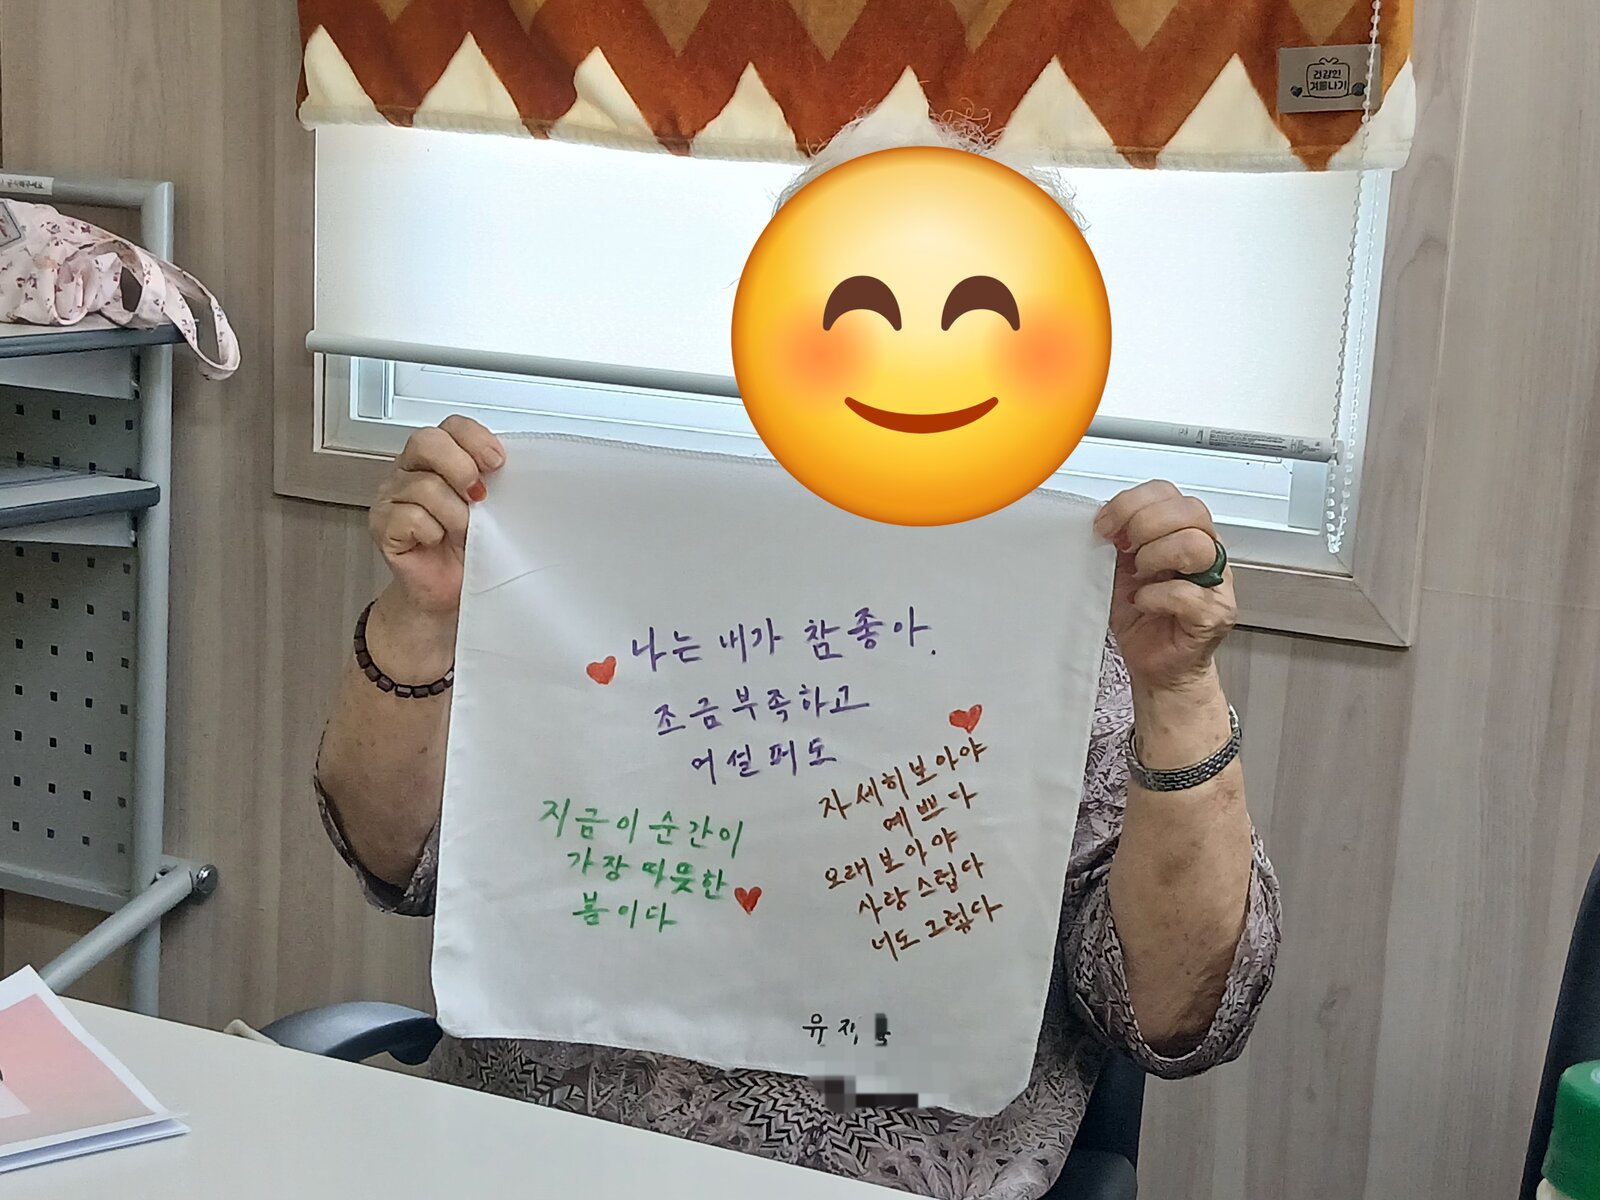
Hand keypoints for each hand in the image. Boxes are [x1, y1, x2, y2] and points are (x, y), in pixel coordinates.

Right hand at [368, 416, 504, 616]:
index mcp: (438, 457)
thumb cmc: (470, 547)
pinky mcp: (382, 525)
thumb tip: (514, 468)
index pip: (451, 427)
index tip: (497, 462)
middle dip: (461, 468)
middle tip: (479, 496)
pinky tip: (438, 541)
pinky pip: (411, 517)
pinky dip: (433, 532)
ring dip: (454, 513)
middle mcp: (411, 470)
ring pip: (424, 486)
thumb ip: (492, 480)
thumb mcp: (490, 507)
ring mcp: (392, 496)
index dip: (475, 439)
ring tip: (463, 532)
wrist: (451, 589)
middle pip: (427, 442)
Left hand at [1094, 480, 1236, 694]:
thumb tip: (1101, 518)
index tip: (1105, 524)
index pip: (1167, 493)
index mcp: (1183, 531)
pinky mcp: (1214, 615)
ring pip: (1195, 545)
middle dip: (1144, 524)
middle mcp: (1206, 551)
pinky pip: (1187, 594)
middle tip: (1123, 549)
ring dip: (1155, 556)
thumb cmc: (1140, 616)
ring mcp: (1216, 583)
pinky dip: (1155, 597)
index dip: (1132, 502)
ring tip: (1138, 577)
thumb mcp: (1119, 568)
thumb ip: (1117, 539)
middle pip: (1189, 511)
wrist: (1154, 664)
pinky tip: (1143, 603)